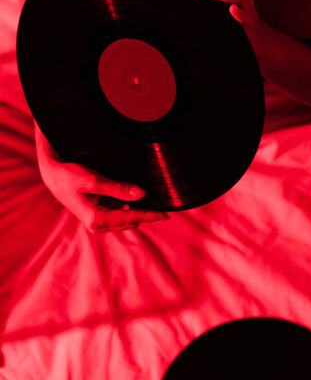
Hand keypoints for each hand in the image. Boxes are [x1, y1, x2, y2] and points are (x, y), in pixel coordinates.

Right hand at [34, 121, 169, 232]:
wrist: (53, 175)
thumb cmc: (70, 176)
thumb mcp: (94, 181)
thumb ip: (118, 188)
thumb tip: (142, 194)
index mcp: (97, 219)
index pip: (131, 217)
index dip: (150, 215)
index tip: (167, 214)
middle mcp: (98, 225)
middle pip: (131, 221)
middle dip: (147, 215)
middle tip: (167, 208)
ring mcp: (97, 222)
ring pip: (126, 220)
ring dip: (140, 213)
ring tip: (157, 205)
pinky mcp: (97, 215)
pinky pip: (119, 215)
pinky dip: (130, 210)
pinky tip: (138, 201)